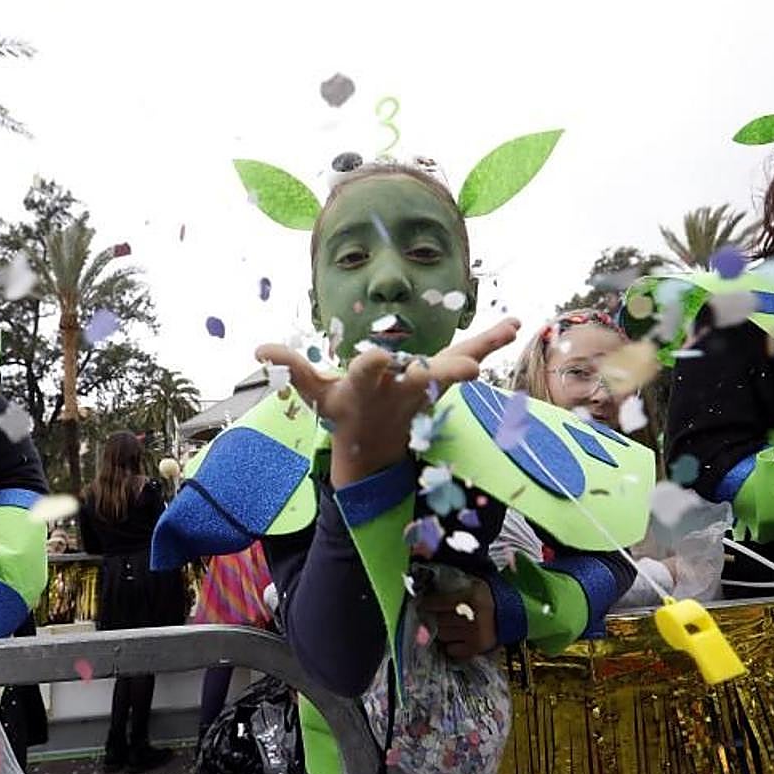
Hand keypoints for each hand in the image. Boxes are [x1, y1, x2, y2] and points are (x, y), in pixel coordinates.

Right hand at [257, 318, 519, 485]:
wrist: (374, 450)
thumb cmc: (341, 412)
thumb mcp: (314, 394)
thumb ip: (293, 369)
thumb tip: (259, 349)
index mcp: (365, 390)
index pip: (368, 375)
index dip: (372, 368)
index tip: (379, 358)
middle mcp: (398, 390)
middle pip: (422, 379)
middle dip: (444, 373)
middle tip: (471, 370)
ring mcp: (423, 388)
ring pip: (451, 369)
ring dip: (478, 351)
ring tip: (507, 329)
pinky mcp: (439, 382)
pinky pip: (466, 356)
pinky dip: (490, 342)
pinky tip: (514, 323)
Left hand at [418, 579, 497, 659]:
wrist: (512, 614)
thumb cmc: (489, 596)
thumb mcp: (473, 583)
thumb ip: (453, 583)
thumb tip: (428, 585)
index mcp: (471, 597)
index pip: (438, 602)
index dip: (427, 604)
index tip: (421, 604)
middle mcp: (471, 617)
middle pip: (439, 620)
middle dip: (434, 617)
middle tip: (434, 614)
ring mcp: (474, 634)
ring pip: (443, 634)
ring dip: (442, 630)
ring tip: (447, 624)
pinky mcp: (476, 648)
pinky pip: (451, 649)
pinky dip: (451, 644)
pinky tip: (456, 636)